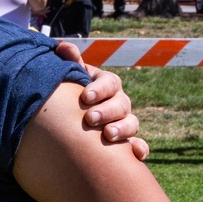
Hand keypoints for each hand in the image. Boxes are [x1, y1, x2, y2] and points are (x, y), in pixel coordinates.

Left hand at [55, 45, 149, 161]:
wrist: (75, 120)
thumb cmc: (74, 95)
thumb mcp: (73, 78)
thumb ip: (70, 63)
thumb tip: (62, 47)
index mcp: (107, 85)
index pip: (109, 82)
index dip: (99, 89)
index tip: (85, 96)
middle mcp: (119, 102)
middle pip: (121, 104)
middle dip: (107, 111)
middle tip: (90, 118)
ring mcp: (125, 122)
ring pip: (132, 123)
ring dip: (122, 128)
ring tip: (108, 135)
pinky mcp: (127, 142)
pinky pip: (138, 145)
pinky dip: (140, 149)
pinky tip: (137, 154)